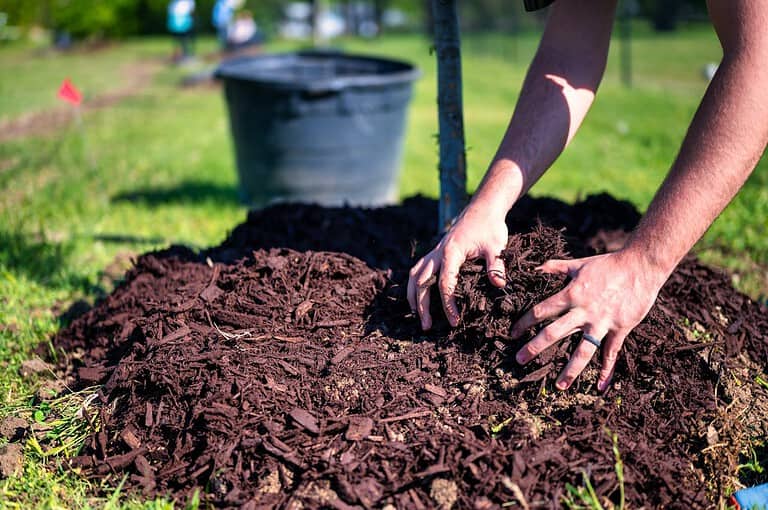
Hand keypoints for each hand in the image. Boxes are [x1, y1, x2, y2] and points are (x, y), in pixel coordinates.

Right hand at [407, 203, 507, 329]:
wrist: (482, 209)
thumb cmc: (490, 227)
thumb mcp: (497, 246)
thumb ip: (496, 265)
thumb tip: (498, 284)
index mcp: (451, 253)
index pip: (444, 283)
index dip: (448, 304)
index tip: (454, 321)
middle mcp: (438, 253)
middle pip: (422, 282)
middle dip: (422, 305)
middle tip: (427, 326)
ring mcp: (434, 252)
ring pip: (415, 275)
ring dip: (413, 296)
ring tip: (417, 316)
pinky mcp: (435, 253)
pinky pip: (418, 270)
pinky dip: (414, 285)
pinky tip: (417, 297)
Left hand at [510, 249, 667, 391]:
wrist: (641, 266)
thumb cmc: (608, 264)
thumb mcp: (579, 264)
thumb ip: (556, 267)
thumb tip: (536, 267)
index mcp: (571, 294)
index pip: (541, 311)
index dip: (524, 323)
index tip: (513, 333)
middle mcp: (584, 311)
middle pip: (554, 333)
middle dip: (535, 347)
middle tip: (520, 360)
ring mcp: (602, 322)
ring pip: (583, 350)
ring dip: (570, 369)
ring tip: (560, 386)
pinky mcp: (620, 328)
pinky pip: (611, 353)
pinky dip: (606, 370)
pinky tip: (600, 386)